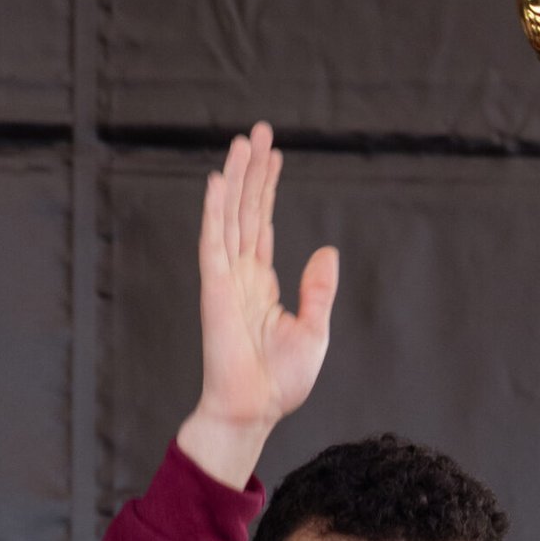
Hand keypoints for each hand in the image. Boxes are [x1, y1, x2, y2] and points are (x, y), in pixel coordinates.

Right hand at [177, 122, 339, 488]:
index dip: (268, 189)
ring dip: (234, 179)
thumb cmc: (281, 382)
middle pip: (246, 211)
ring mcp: (225, 280)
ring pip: (229, 217)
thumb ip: (318, 290)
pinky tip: (217, 181)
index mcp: (262, 284)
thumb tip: (327, 250)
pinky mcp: (215, 289)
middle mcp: (241, 275)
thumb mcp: (314, 331)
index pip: (263, 225)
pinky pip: (212, 242)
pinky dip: (213, 211)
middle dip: (252, 171)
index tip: (273, 156)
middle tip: (259, 131)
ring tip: (242, 141)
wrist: (255, 410)